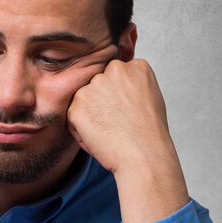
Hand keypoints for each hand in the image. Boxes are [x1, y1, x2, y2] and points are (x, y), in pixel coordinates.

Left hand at [67, 58, 188, 222]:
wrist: (144, 155)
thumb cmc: (148, 133)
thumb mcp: (149, 96)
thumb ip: (131, 83)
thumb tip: (114, 84)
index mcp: (136, 67)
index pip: (115, 75)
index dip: (118, 95)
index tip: (127, 110)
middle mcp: (114, 71)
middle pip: (97, 84)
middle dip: (100, 101)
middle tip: (117, 122)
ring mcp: (94, 86)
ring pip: (83, 99)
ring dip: (89, 114)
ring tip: (110, 130)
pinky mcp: (78, 105)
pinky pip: (73, 116)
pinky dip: (81, 130)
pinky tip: (100, 137)